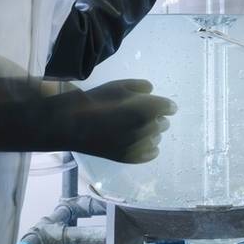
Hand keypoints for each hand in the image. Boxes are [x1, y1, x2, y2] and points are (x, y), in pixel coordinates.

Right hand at [58, 78, 175, 163]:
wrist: (74, 124)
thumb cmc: (97, 101)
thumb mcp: (119, 85)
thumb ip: (141, 86)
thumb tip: (152, 92)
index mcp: (147, 109)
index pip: (169, 107)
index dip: (166, 105)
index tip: (161, 104)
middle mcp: (147, 129)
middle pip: (164, 123)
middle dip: (156, 118)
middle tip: (142, 114)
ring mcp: (139, 145)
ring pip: (157, 137)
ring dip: (151, 132)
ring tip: (135, 128)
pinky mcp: (131, 158)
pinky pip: (151, 153)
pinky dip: (150, 147)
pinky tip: (141, 142)